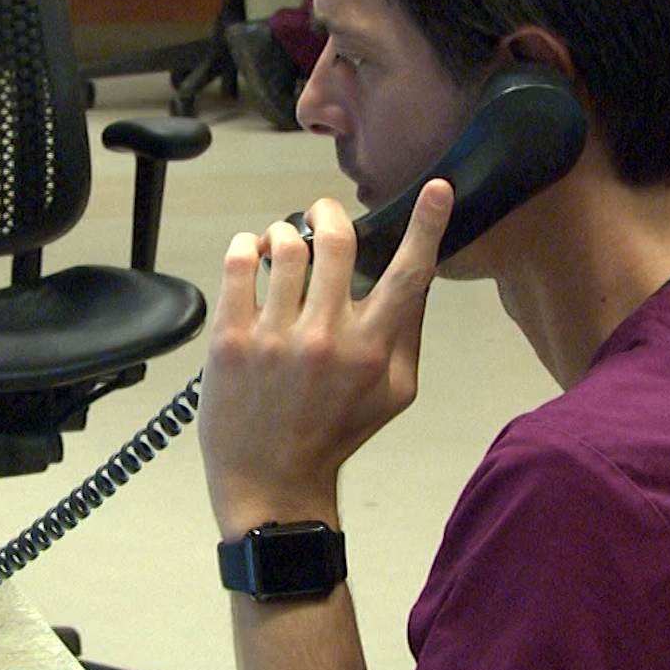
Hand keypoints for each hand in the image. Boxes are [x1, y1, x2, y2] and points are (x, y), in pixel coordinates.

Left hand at [198, 179, 454, 537]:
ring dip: (284, 233)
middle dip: (327, 211)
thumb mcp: (395, 392)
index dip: (429, 225)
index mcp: (373, 349)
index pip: (409, 274)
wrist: (272, 480)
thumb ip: (408, 332)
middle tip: (321, 214)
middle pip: (336, 239)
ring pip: (284, 245)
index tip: (438, 188)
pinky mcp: (231, 338)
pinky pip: (238, 262)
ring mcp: (275, 337)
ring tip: (280, 247)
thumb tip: (419, 274)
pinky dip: (246, 245)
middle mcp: (326, 337)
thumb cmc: (335, 432)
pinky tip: (253, 255)